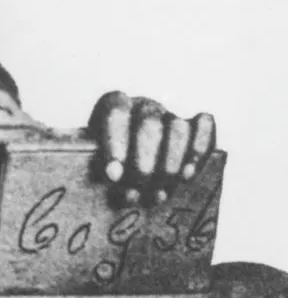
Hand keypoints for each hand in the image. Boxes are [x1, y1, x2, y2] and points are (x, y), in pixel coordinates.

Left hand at [88, 91, 215, 204]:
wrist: (129, 159)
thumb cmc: (106, 160)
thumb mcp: (94, 157)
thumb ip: (100, 165)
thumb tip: (113, 181)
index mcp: (114, 103)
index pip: (115, 114)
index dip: (115, 145)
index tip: (113, 176)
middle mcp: (143, 105)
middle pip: (149, 124)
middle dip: (144, 163)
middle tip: (137, 193)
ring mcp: (169, 114)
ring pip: (178, 128)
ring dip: (170, 165)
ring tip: (159, 194)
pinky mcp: (193, 126)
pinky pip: (204, 128)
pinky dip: (199, 151)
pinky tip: (187, 175)